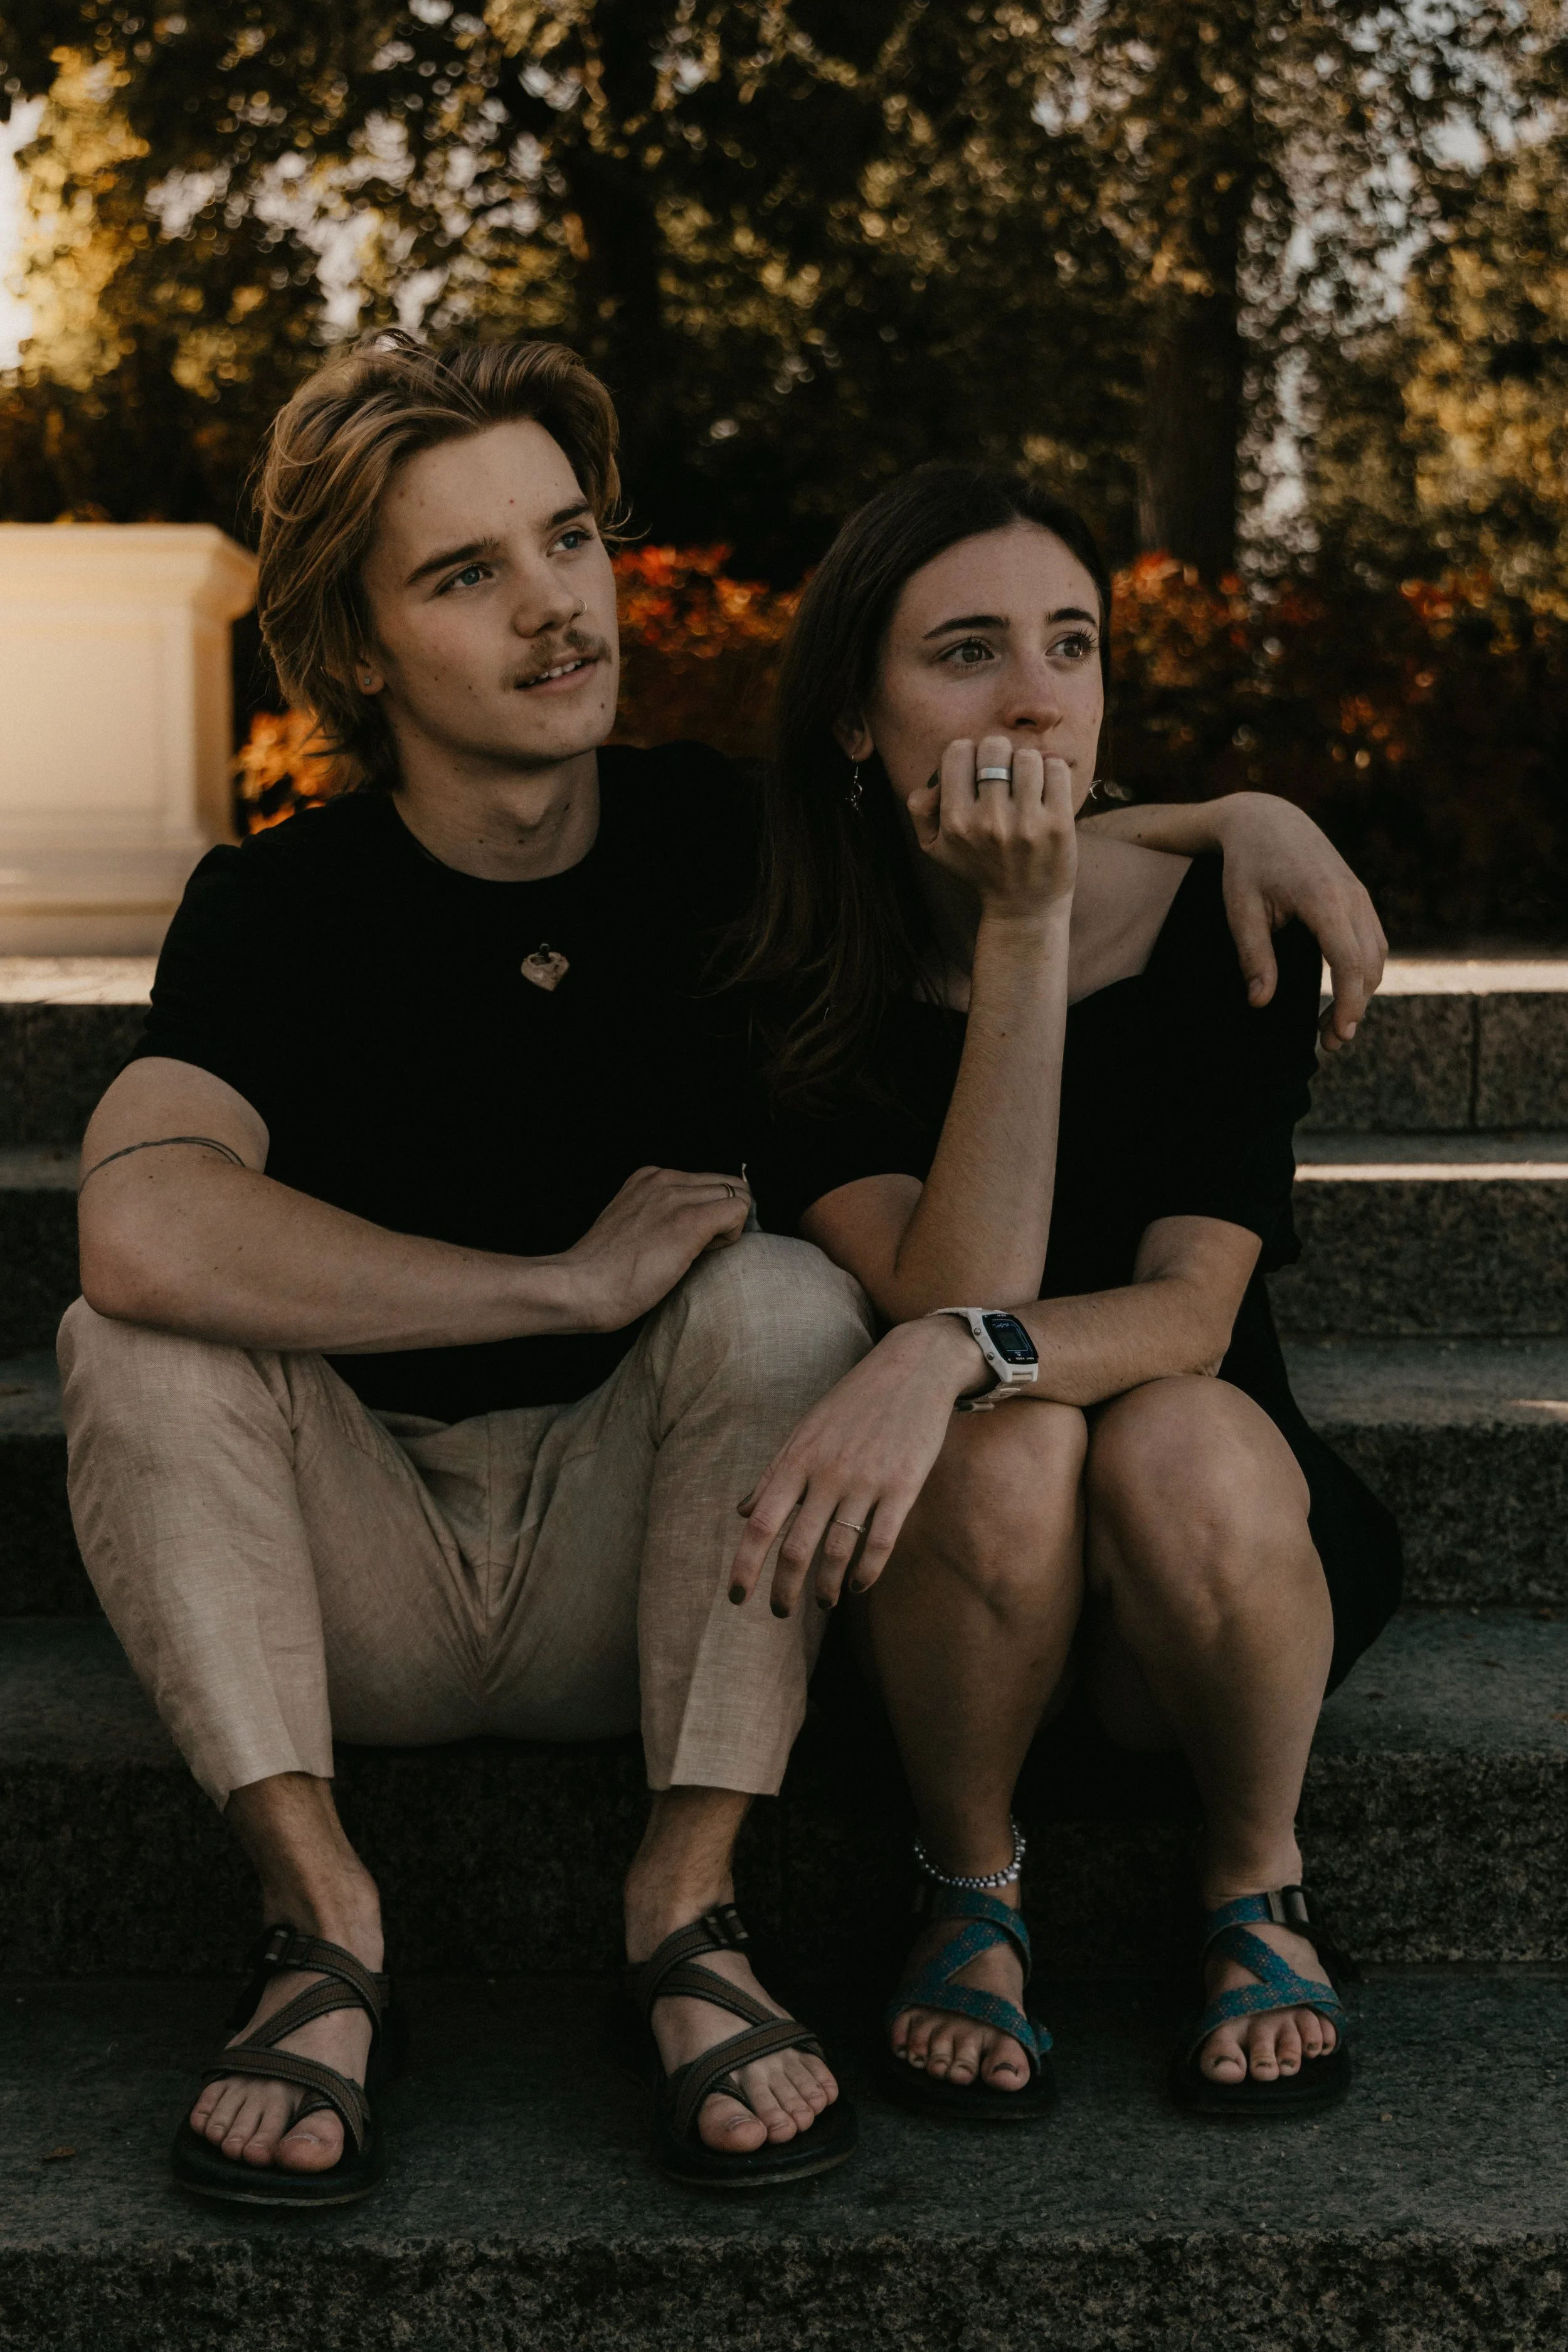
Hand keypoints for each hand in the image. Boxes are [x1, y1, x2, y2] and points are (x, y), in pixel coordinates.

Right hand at [562, 1165, 751, 1331]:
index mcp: (648, 1178)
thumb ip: (659, 1216)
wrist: (581, 1287)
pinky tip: (703, 1255)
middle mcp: (663, 1178)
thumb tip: (697, 1229)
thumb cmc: (604, 1273)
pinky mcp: (689, 1220)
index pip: (704, 1183)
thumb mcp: (631, 1227)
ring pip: (736, 1194)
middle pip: (725, 1185)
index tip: (684, 1241)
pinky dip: (733, 1235)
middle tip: (697, 1250)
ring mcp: (676, 1197)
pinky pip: (739, 1210)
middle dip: (722, 1216)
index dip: (706, 1213)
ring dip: (727, 1226)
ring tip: (695, 1254)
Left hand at [728, 1316, 983, 1616]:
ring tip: (822, 1602)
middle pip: (797, 1547)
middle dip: (784, 1589)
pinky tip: (858, 1586)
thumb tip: (742, 1512)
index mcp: (797, 1459)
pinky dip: (866, 1572)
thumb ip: (773, 1473)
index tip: (736, 1596)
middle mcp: (827, 1474)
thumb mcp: (804, 1430)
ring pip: (838, 1551)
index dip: (745, 1565)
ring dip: (826, 1586)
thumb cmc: (853, 1401)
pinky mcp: (903, 1487)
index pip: (761, 1524)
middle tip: (779, 1612)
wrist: (913, 1368)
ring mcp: (866, 1482)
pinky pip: (880, 1542)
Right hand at [907, 734, 1076, 923]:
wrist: (1024, 906)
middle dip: (999, 755)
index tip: (977, 773)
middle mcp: (989, 821)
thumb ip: (920, 808)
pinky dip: (1052, 772)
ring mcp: (1026, 822)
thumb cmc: (979, 868)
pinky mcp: (1059, 823)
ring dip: (1027, 765)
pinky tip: (1046, 790)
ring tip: (1026, 785)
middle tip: (1004, 776)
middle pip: (993, 746)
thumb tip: (934, 778)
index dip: (968, 755)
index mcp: (956, 821)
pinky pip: (1056, 769)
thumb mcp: (934, 847)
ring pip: (1027, 756)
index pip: (958, 750)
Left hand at [1212, 795, 1387, 1050]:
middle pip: (1369, 965)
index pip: (1349, 961)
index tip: (1338, 1034)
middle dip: (1354, 1008)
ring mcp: (1360, 895)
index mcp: (1323, 899)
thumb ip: (1253, 956)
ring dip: (1362, 993)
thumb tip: (1260, 1002)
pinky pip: (1374, 941)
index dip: (1348, 1003)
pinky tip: (1344, 993)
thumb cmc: (1247, 864)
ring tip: (1333, 1027)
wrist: (1266, 819)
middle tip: (1329, 1044)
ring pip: (1377, 955)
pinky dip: (1364, 972)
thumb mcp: (1241, 909)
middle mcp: (1351, 896)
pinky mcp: (1359, 897)